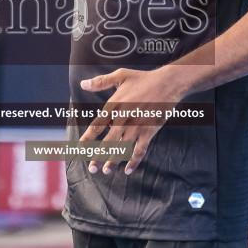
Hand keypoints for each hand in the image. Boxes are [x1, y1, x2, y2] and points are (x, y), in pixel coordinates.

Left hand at [77, 66, 191, 174]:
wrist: (168, 83)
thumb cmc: (143, 79)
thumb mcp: (120, 76)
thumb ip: (100, 82)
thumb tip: (83, 84)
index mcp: (114, 106)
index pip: (96, 126)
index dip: (87, 139)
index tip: (80, 149)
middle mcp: (123, 119)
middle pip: (107, 143)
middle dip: (98, 157)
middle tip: (92, 169)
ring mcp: (136, 127)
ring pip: (122, 149)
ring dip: (113, 161)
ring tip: (106, 171)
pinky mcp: (149, 132)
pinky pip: (140, 151)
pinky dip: (134, 162)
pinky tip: (128, 170)